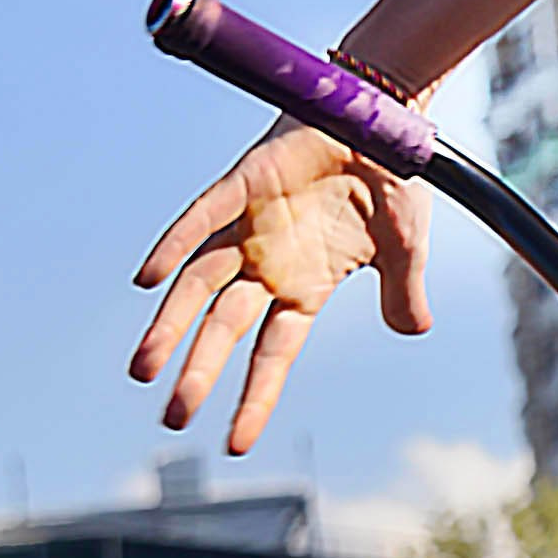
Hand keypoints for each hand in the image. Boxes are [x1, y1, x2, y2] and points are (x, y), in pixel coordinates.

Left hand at [131, 116, 432, 454]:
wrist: (383, 112)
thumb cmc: (391, 179)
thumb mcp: (406, 250)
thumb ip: (403, 293)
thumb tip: (414, 330)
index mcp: (305, 288)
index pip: (273, 356)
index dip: (253, 399)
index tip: (235, 445)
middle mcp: (268, 265)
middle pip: (223, 329)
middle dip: (196, 374)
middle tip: (171, 418)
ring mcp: (251, 227)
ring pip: (198, 285)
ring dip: (169, 326)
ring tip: (143, 370)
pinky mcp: (244, 183)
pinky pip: (202, 219)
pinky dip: (174, 246)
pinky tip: (147, 280)